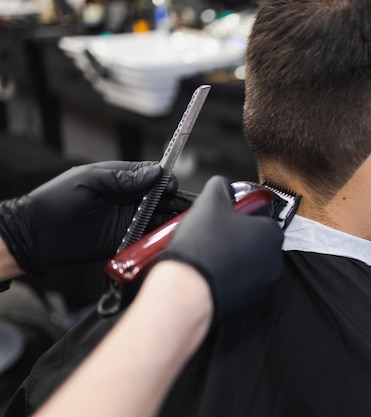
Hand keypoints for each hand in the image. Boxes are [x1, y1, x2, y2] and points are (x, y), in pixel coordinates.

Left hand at [0, 161, 186, 272]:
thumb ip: (123, 177)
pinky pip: (147, 237)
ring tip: (182, 218)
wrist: (37, 234)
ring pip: (158, 216)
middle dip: (174, 199)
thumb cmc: (56, 201)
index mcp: (120, 179)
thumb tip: (155, 173)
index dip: (164, 179)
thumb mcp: (90, 180)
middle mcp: (127, 199)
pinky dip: (159, 236)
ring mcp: (127, 220)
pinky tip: (167, 234)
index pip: (151, 175)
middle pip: (160, 197)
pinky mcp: (125, 240)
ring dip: (170, 217)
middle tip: (184, 203)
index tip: (171, 184)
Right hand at [159, 176, 283, 320]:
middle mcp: (274, 261)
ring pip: (246, 262)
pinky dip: (225, 276)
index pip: (260, 216)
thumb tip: (224, 186)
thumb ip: (222, 186)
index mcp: (272, 234)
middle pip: (253, 240)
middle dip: (234, 236)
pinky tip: (207, 271)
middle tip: (211, 234)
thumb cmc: (203, 246)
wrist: (187, 291)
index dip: (239, 213)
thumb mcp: (210, 200)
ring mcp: (263, 285)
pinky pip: (237, 282)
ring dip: (230, 256)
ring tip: (207, 253)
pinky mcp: (248, 303)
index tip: (222, 215)